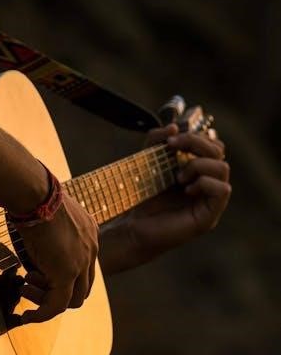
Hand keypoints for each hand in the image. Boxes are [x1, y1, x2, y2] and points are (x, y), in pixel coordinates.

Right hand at [17, 192, 98, 322]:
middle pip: (83, 286)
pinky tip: (28, 315)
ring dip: (47, 301)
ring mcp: (82, 262)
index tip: (37, 275)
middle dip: (57, 292)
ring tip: (25, 290)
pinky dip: (43, 314)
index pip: (83, 266)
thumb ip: (49, 231)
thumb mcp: (48, 215)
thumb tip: (32, 239)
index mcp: (89, 233)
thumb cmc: (33, 196)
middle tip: (31, 285)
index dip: (62, 276)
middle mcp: (92, 249)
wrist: (34, 193)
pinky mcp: (67, 273)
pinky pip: (59, 304)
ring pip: (74, 299)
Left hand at [99, 123, 230, 273]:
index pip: (211, 144)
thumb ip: (157, 141)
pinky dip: (205, 183)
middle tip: (172, 149)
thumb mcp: (147, 162)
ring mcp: (209, 201)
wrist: (132, 227)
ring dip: (199, 165)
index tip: (170, 141)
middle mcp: (206, 183)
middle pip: (219, 151)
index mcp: (196, 170)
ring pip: (223, 169)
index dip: (194, 136)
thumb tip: (174, 127)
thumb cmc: (141, 198)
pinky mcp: (208, 216)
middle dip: (197, 144)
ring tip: (178, 176)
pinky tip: (186, 189)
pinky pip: (223, 190)